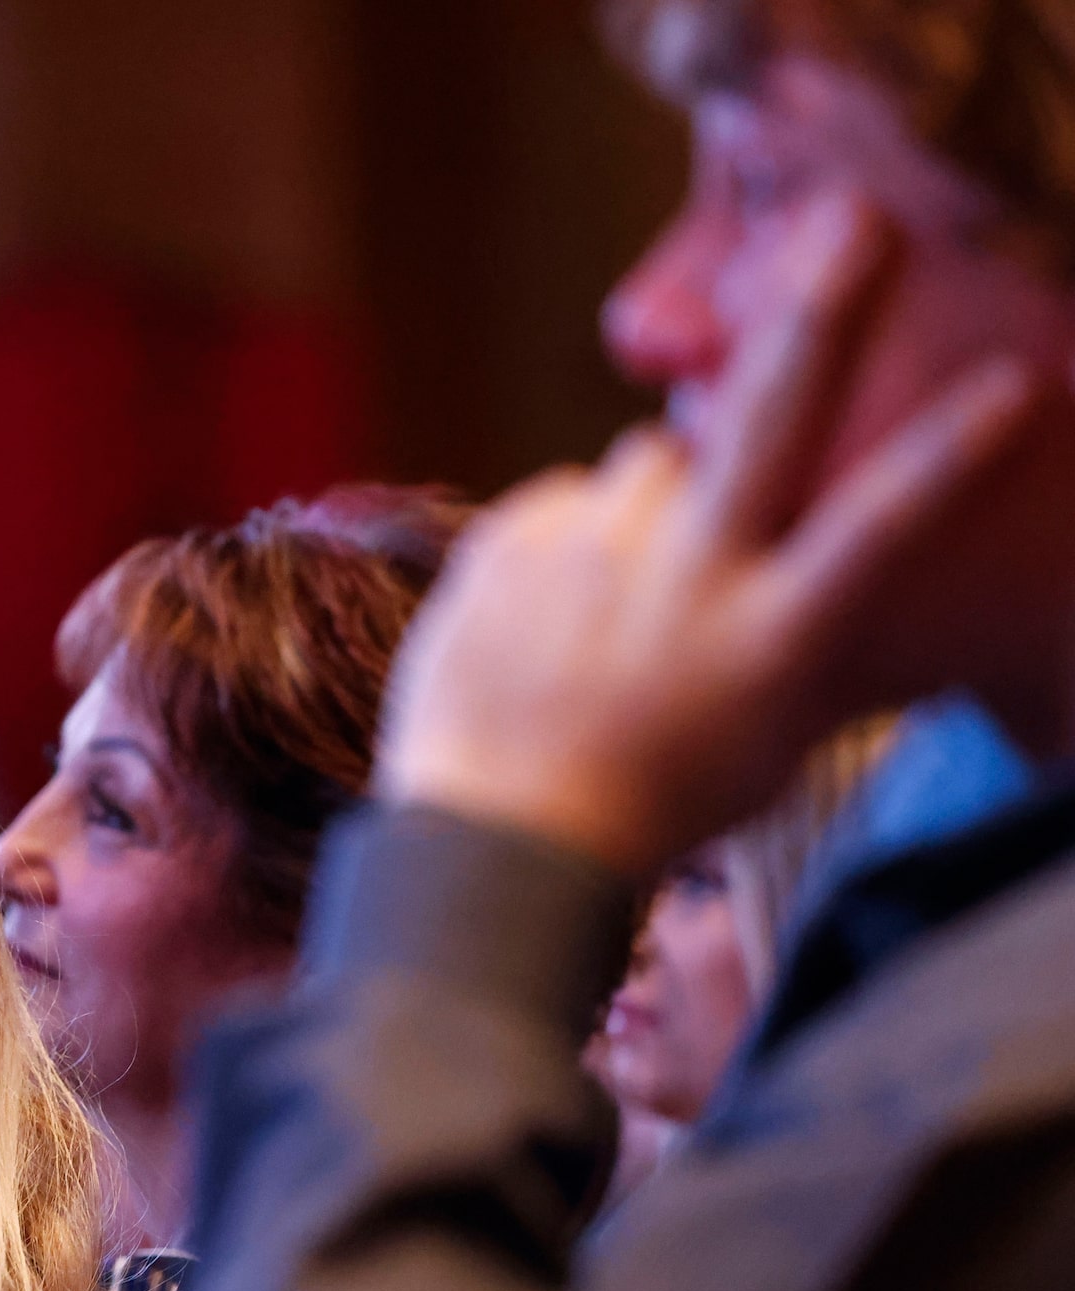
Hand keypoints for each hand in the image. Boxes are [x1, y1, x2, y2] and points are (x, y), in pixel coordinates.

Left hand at [377, 192, 1037, 878]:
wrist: (498, 839)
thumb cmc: (661, 797)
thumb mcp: (771, 731)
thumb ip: (800, 622)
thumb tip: (829, 543)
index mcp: (771, 633)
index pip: (878, 530)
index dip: (947, 455)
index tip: (1021, 384)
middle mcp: (687, 579)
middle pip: (771, 423)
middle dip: (828, 315)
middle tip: (862, 223)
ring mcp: (592, 558)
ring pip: (651, 457)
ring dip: (657, 496)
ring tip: (621, 600)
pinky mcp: (510, 544)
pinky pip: (565, 504)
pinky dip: (572, 541)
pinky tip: (553, 618)